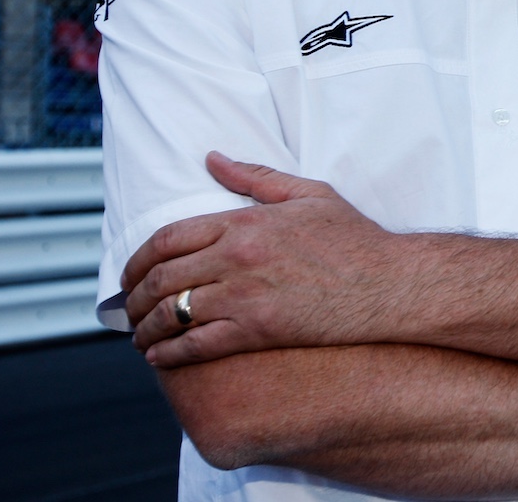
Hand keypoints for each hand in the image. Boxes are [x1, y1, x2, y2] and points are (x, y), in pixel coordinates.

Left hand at [124, 152, 403, 367]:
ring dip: (146, 327)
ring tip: (139, 336)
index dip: (139, 259)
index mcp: (245, 222)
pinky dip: (169, 353)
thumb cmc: (355, 239)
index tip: (131, 273)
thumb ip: (255, 177)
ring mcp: (246, 296)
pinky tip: (159, 357)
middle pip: (162, 277)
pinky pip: (197, 345)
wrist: (390, 284)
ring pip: (173, 313)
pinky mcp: (258, 330)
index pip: (169, 238)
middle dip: (135, 297)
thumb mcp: (310, 194)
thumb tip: (211, 158)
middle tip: (128, 308)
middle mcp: (238, 257)